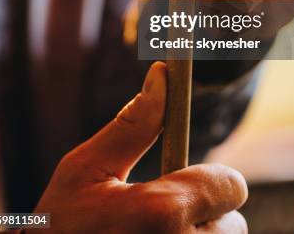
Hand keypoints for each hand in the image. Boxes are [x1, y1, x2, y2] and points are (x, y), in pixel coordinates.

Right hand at [32, 62, 247, 232]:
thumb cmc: (60, 226)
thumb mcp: (86, 169)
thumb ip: (132, 124)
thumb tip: (162, 74)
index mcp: (161, 213)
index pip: (231, 185)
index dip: (210, 178)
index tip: (182, 179)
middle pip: (233, 220)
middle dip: (205, 211)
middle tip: (163, 214)